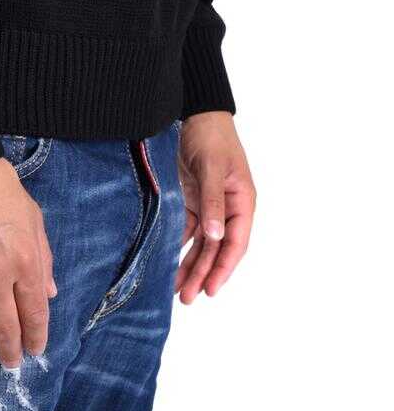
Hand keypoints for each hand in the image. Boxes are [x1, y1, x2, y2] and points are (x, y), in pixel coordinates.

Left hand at [176, 112, 255, 302]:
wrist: (195, 112)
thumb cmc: (211, 136)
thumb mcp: (213, 168)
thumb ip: (213, 202)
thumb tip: (215, 237)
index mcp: (242, 202)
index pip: (235, 243)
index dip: (223, 268)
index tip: (210, 290)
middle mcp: (227, 208)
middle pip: (216, 249)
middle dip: (202, 273)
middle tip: (187, 298)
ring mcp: (209, 205)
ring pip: (201, 243)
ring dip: (190, 265)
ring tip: (176, 290)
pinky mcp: (192, 199)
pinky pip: (187, 229)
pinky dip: (179, 246)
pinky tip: (168, 262)